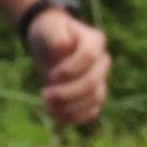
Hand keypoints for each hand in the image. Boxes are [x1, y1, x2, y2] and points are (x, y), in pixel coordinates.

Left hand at [24, 6, 110, 129]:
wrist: (50, 45)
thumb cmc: (49, 33)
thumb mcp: (48, 29)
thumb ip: (55, 35)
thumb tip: (64, 46)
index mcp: (94, 40)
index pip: (90, 56)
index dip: (72, 69)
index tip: (52, 75)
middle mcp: (101, 61)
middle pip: (93, 82)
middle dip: (68, 93)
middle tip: (44, 95)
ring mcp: (100, 79)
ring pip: (95, 99)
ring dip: (70, 107)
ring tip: (47, 105)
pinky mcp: (92, 95)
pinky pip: (91, 112)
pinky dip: (74, 117)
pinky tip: (55, 114)